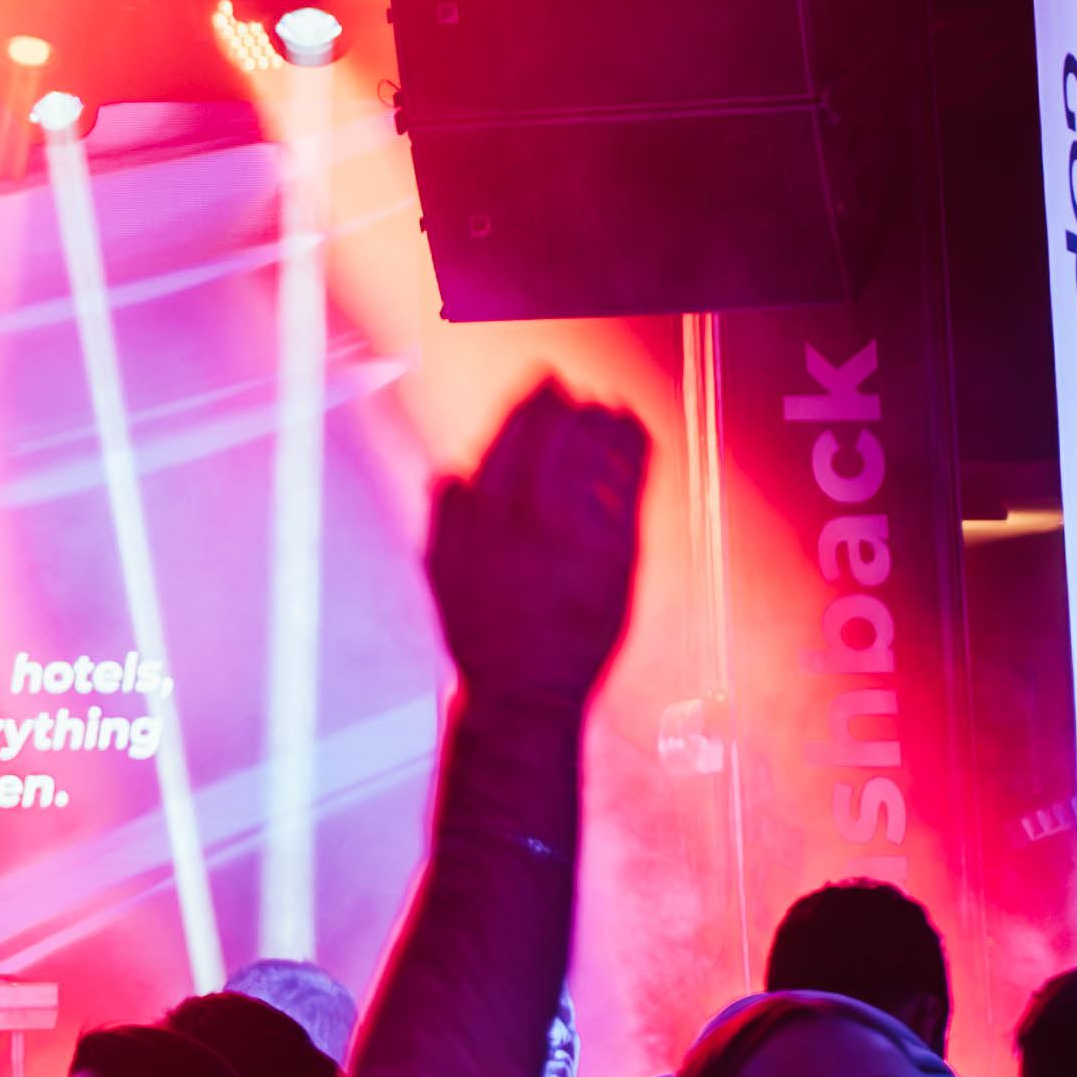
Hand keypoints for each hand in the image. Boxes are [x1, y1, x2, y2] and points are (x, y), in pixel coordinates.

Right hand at [426, 380, 650, 708]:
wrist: (525, 691)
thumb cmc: (482, 635)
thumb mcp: (443, 573)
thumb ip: (446, 517)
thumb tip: (449, 472)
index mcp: (482, 511)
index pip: (509, 435)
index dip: (528, 404)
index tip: (540, 386)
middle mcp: (527, 512)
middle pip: (551, 433)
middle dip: (560, 402)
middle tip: (568, 388)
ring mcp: (575, 530)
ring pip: (590, 450)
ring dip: (598, 419)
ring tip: (606, 407)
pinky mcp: (616, 551)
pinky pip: (627, 480)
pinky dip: (631, 446)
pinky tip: (633, 431)